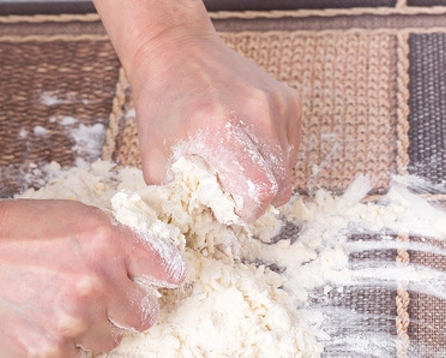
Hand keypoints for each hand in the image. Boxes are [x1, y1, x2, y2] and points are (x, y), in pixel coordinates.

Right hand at [0, 199, 184, 357]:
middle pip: (146, 315)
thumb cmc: (19, 231)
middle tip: (106, 297)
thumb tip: (149, 264)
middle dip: (130, 306)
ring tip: (66, 305)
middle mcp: (98, 284)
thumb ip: (118, 240)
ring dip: (97, 327)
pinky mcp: (49, 352)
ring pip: (113, 339)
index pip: (170, 269)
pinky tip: (50, 323)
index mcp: (110, 243)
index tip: (160, 279)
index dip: (166, 275)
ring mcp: (73, 321)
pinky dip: (70, 346)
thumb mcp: (78, 216)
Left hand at [129, 33, 301, 222]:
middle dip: (260, 199)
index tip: (233, 211)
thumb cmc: (161, 101)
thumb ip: (177, 194)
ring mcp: (275, 103)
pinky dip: (274, 154)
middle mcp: (256, 114)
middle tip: (236, 194)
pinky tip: (248, 144)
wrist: (174, 48)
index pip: (260, 191)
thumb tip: (203, 221)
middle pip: (280, 183)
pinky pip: (290, 143)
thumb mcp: (155, 155)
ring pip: (287, 164)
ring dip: (267, 176)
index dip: (249, 211)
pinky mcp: (286, 97)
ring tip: (238, 164)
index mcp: (220, 131)